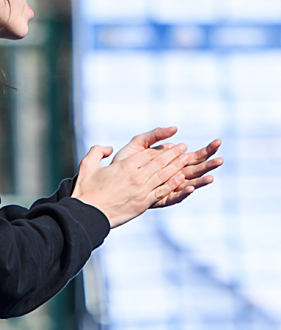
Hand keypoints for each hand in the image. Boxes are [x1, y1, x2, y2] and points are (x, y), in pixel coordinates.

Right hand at [71, 129, 192, 227]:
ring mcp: (141, 191)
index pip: (148, 154)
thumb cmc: (85, 190)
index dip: (161, 149)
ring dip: (177, 166)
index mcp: (124, 166)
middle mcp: (136, 177)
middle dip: (174, 154)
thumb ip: (97, 152)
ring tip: (187, 159)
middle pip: (159, 163)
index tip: (171, 145)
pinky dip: (173, 183)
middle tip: (184, 148)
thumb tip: (109, 148)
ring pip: (164, 175)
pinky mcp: (143, 203)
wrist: (87, 213)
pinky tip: (181, 178)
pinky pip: (162, 191)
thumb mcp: (86, 165)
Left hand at [104, 127, 222, 207]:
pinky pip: (172, 197)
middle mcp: (172, 176)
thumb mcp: (138, 144)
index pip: (194, 155)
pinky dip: (182, 193)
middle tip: (221, 159)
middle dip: (209, 164)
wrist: (108, 180)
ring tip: (212, 176)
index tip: (218, 142)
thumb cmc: (123, 161)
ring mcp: (166, 188)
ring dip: (200, 180)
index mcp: (171, 163)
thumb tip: (175, 129)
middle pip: (195, 170)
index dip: (207, 150)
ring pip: (188, 184)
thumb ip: (155, 135)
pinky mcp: (157, 199)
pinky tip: (190, 187)